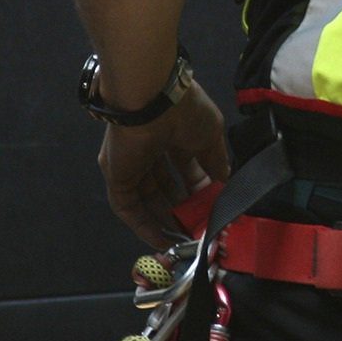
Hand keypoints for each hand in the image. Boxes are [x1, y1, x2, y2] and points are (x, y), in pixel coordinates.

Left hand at [98, 79, 230, 247]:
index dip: (199, 192)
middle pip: (167, 188)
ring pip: (148, 201)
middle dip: (183, 209)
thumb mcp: (211, 136)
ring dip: (165, 221)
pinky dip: (144, 225)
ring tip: (184, 240)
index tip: (211, 210)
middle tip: (198, 228)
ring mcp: (133, 166)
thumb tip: (224, 186)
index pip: (186, 170)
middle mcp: (152, 151)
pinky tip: (162, 240)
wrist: (153, 100)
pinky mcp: (117, 178)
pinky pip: (129, 208)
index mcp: (175, 136)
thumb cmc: (185, 112)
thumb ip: (217, 163)